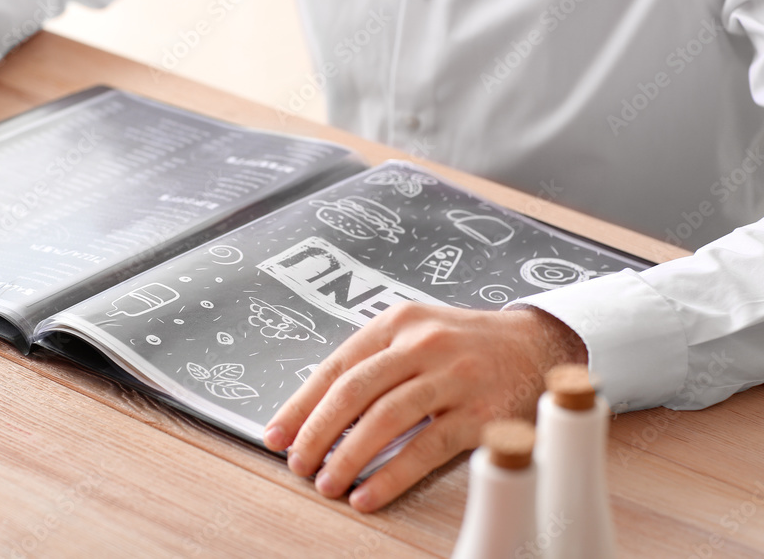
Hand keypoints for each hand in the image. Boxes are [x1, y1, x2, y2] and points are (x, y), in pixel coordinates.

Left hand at [263, 303, 585, 511]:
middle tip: (298, 463)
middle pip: (354, 391)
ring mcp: (454, 377)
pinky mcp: (482, 412)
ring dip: (348, 456)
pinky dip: (391, 474)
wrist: (539, 344)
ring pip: (386, 419)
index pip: (336, 366)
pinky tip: (369, 493)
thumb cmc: (467, 344)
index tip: (278, 435)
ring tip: (327, 483)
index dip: (301, 404)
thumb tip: (317, 413)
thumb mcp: (416, 333)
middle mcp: (423, 344)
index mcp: (398, 323)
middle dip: (317, 432)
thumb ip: (373, 364)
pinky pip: (426, 447)